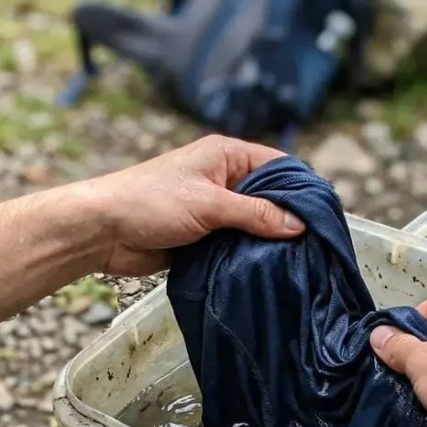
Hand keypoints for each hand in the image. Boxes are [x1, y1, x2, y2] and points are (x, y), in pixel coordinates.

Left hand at [74, 135, 304, 275]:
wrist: (102, 231)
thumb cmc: (150, 202)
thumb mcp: (210, 204)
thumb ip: (256, 214)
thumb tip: (299, 225)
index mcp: (226, 156)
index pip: (278, 166)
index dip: (301, 188)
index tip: (324, 215)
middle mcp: (224, 179)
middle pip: (270, 197)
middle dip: (287, 219)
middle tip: (316, 244)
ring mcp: (214, 209)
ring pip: (254, 224)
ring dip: (268, 241)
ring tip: (299, 261)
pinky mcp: (205, 236)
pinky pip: (237, 245)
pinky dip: (250, 255)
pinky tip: (269, 270)